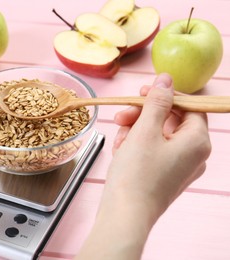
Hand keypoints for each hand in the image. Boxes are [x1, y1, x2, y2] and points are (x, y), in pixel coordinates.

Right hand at [76, 73, 210, 258]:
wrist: (124, 215)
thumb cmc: (136, 174)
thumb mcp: (145, 130)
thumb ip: (157, 101)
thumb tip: (166, 79)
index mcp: (197, 141)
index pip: (188, 106)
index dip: (164, 96)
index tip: (141, 93)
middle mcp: (193, 155)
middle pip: (169, 121)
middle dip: (142, 116)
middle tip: (121, 115)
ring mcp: (178, 167)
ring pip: (157, 136)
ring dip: (135, 131)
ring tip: (118, 138)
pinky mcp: (163, 176)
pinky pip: (152, 152)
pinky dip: (135, 146)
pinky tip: (120, 151)